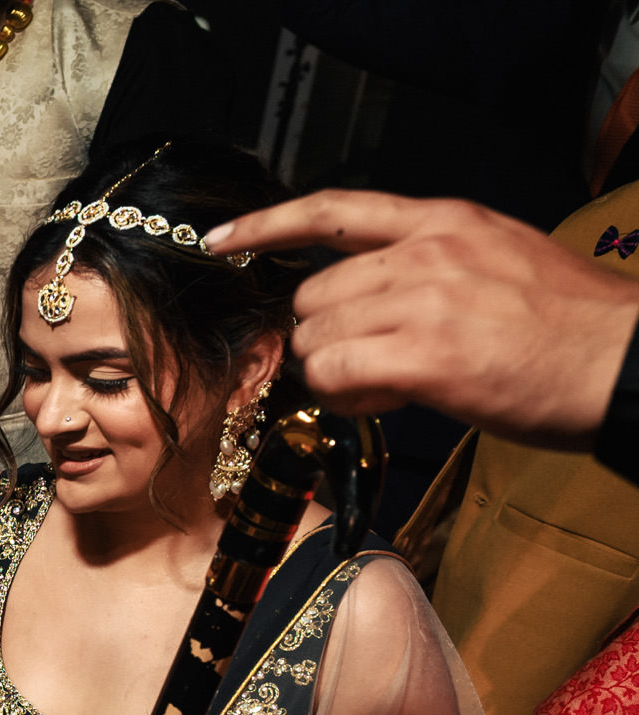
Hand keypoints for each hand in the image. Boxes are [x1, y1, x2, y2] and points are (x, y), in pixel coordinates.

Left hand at [205, 190, 638, 453]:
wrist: (623, 360)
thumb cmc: (566, 327)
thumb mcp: (498, 260)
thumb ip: (427, 266)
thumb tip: (367, 300)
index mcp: (446, 222)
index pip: (334, 209)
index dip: (268, 226)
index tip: (222, 241)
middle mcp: (428, 252)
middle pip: (313, 294)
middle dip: (323, 336)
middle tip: (366, 363)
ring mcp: (425, 300)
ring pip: (316, 338)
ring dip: (334, 371)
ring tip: (388, 382)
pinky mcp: (424, 355)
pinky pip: (334, 374)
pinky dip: (344, 395)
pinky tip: (386, 398)